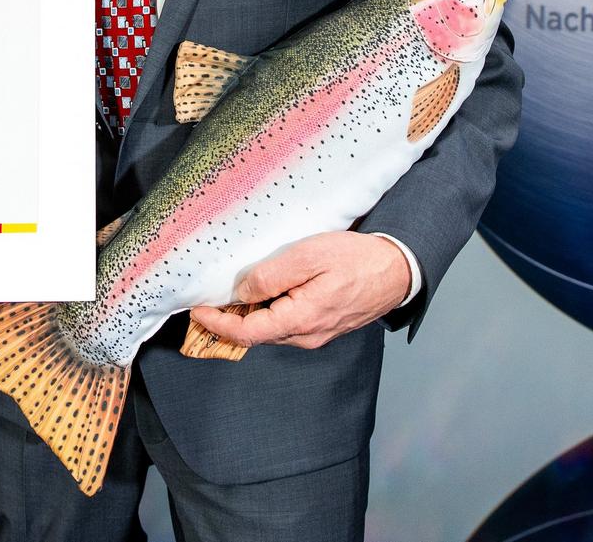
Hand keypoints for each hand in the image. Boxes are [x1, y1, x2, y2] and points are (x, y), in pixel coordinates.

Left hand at [188, 232, 409, 349]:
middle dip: (228, 320)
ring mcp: (316, 334)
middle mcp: (306, 336)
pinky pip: (287, 324)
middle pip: (256, 334)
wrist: (396, 269)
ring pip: (271, 329)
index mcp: (299, 321)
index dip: (217, 323)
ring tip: (230, 295)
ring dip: (248, 316)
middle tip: (206, 301)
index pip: (246, 332)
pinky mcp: (323, 327)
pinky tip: (262, 295)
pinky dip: (267, 313)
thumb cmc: (355, 259)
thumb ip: (271, 276)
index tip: (196, 311)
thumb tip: (241, 292)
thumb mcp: (308, 257)